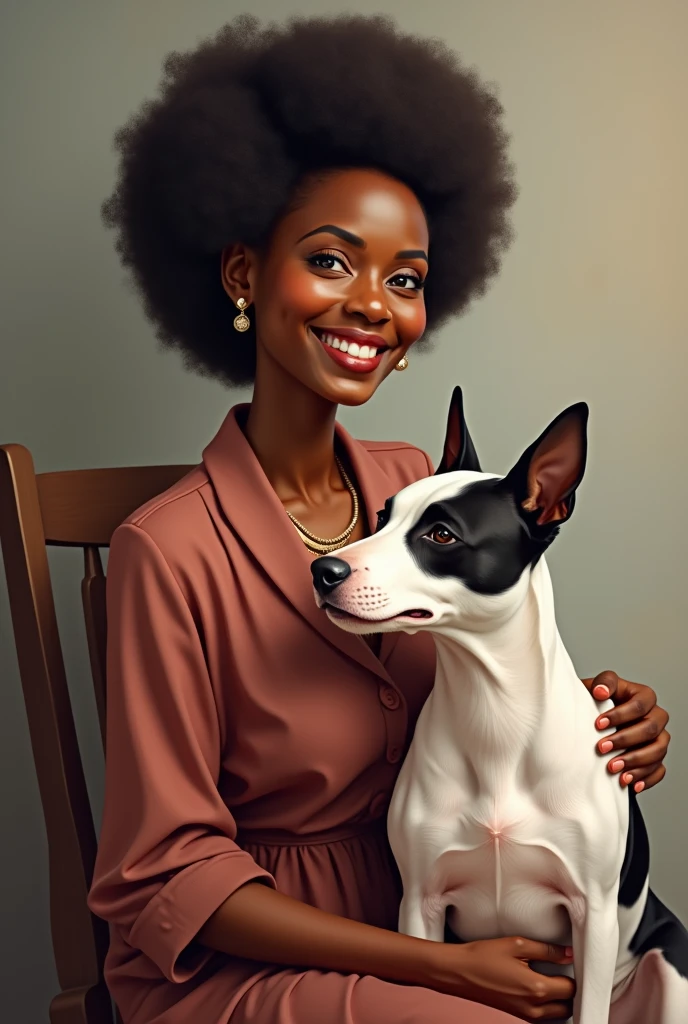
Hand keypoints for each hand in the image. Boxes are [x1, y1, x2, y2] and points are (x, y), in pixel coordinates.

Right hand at [427, 936, 574, 1020]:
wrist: (459, 972)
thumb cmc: (483, 956)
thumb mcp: (517, 944)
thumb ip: (546, 950)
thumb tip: (567, 954)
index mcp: (536, 988)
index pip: (571, 988)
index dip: (574, 974)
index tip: (569, 962)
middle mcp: (534, 1007)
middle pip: (568, 1006)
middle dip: (569, 990)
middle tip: (562, 970)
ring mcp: (525, 1015)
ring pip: (558, 1014)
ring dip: (560, 1000)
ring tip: (551, 978)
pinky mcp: (518, 1015)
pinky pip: (543, 1017)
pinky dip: (548, 1006)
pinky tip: (538, 987)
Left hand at [582, 670, 669, 792]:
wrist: (596, 722)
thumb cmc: (597, 702)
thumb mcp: (597, 688)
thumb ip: (602, 684)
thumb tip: (601, 691)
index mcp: (644, 696)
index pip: (640, 705)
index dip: (620, 715)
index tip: (598, 724)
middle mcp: (656, 716)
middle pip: (650, 729)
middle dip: (625, 740)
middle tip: (601, 747)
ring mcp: (659, 739)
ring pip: (658, 751)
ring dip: (635, 761)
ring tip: (613, 768)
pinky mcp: (657, 758)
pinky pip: (659, 770)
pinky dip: (645, 778)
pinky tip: (629, 783)